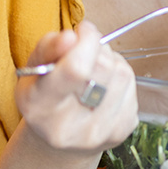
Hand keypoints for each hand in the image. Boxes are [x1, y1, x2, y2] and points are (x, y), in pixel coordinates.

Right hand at [15, 22, 137, 152]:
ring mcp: (99, 132)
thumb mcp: (34, 68)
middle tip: (85, 51)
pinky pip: (132, 87)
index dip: (86, 42)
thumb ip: (49, 47)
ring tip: (94, 70)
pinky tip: (105, 86)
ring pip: (122, 74)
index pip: (76, 70)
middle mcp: (69, 127)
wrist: (58, 138)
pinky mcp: (122, 131)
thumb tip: (71, 37)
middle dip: (98, 49)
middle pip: (103, 68)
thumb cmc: (44, 95)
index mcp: (39, 108)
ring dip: (112, 62)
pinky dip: (121, 78)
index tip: (83, 30)